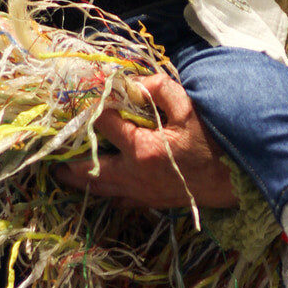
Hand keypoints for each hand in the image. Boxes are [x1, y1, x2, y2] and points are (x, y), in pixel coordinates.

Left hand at [57, 74, 237, 208]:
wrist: (234, 181)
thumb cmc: (213, 145)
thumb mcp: (190, 110)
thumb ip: (161, 90)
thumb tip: (135, 84)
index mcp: (141, 149)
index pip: (105, 125)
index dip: (95, 110)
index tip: (88, 101)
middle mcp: (134, 175)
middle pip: (89, 169)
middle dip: (69, 162)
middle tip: (53, 156)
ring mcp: (140, 193)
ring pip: (100, 190)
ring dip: (81, 181)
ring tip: (64, 174)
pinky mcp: (149, 203)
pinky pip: (119, 200)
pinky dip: (105, 193)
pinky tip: (101, 187)